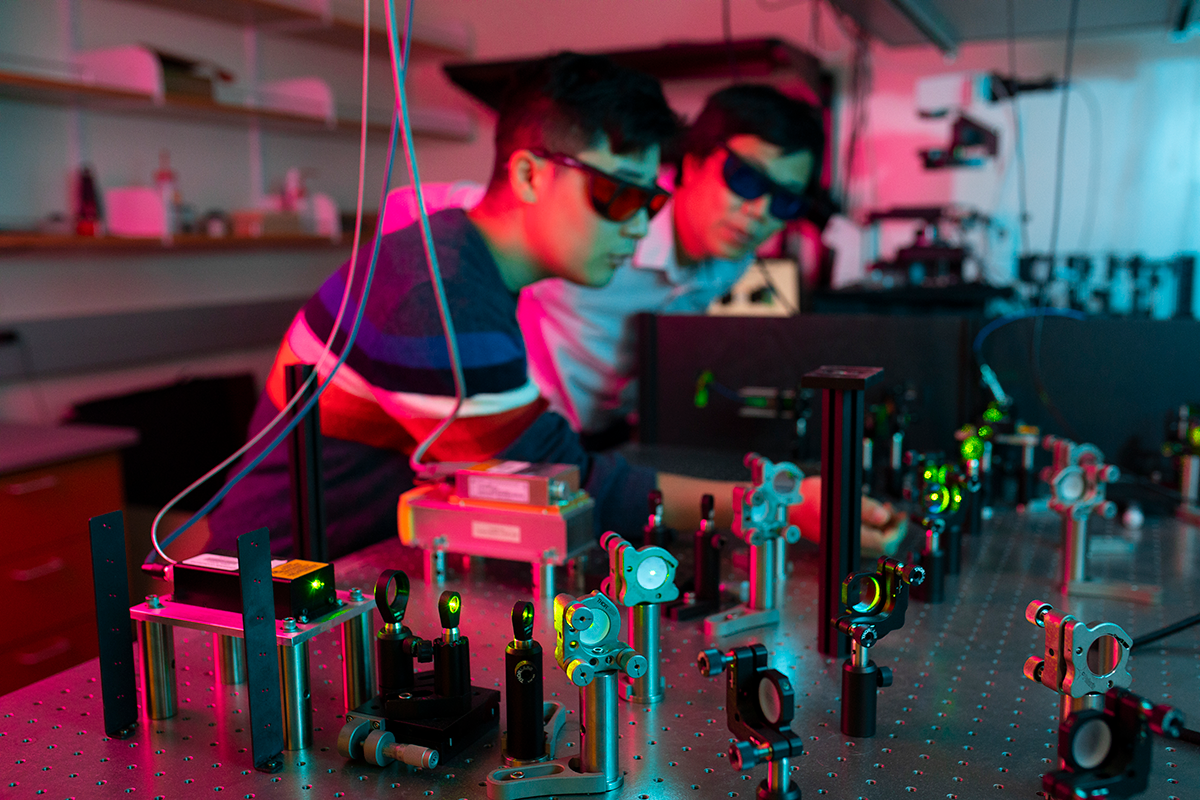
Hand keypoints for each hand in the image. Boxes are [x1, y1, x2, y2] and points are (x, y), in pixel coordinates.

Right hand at [789, 476, 905, 556]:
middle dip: (893, 529)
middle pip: (880, 545)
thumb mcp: (838, 495)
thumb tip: (884, 517)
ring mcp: (843, 542)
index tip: (901, 515)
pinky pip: (864, 537)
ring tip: (886, 509)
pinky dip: (872, 526)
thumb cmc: (806, 498)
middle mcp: (847, 543)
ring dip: (883, 526)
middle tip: (897, 512)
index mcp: (847, 535)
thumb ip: (864, 507)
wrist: (785, 503)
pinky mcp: (841, 538)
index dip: (897, 531)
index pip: (883, 543)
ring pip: (874, 542)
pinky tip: (873, 514)